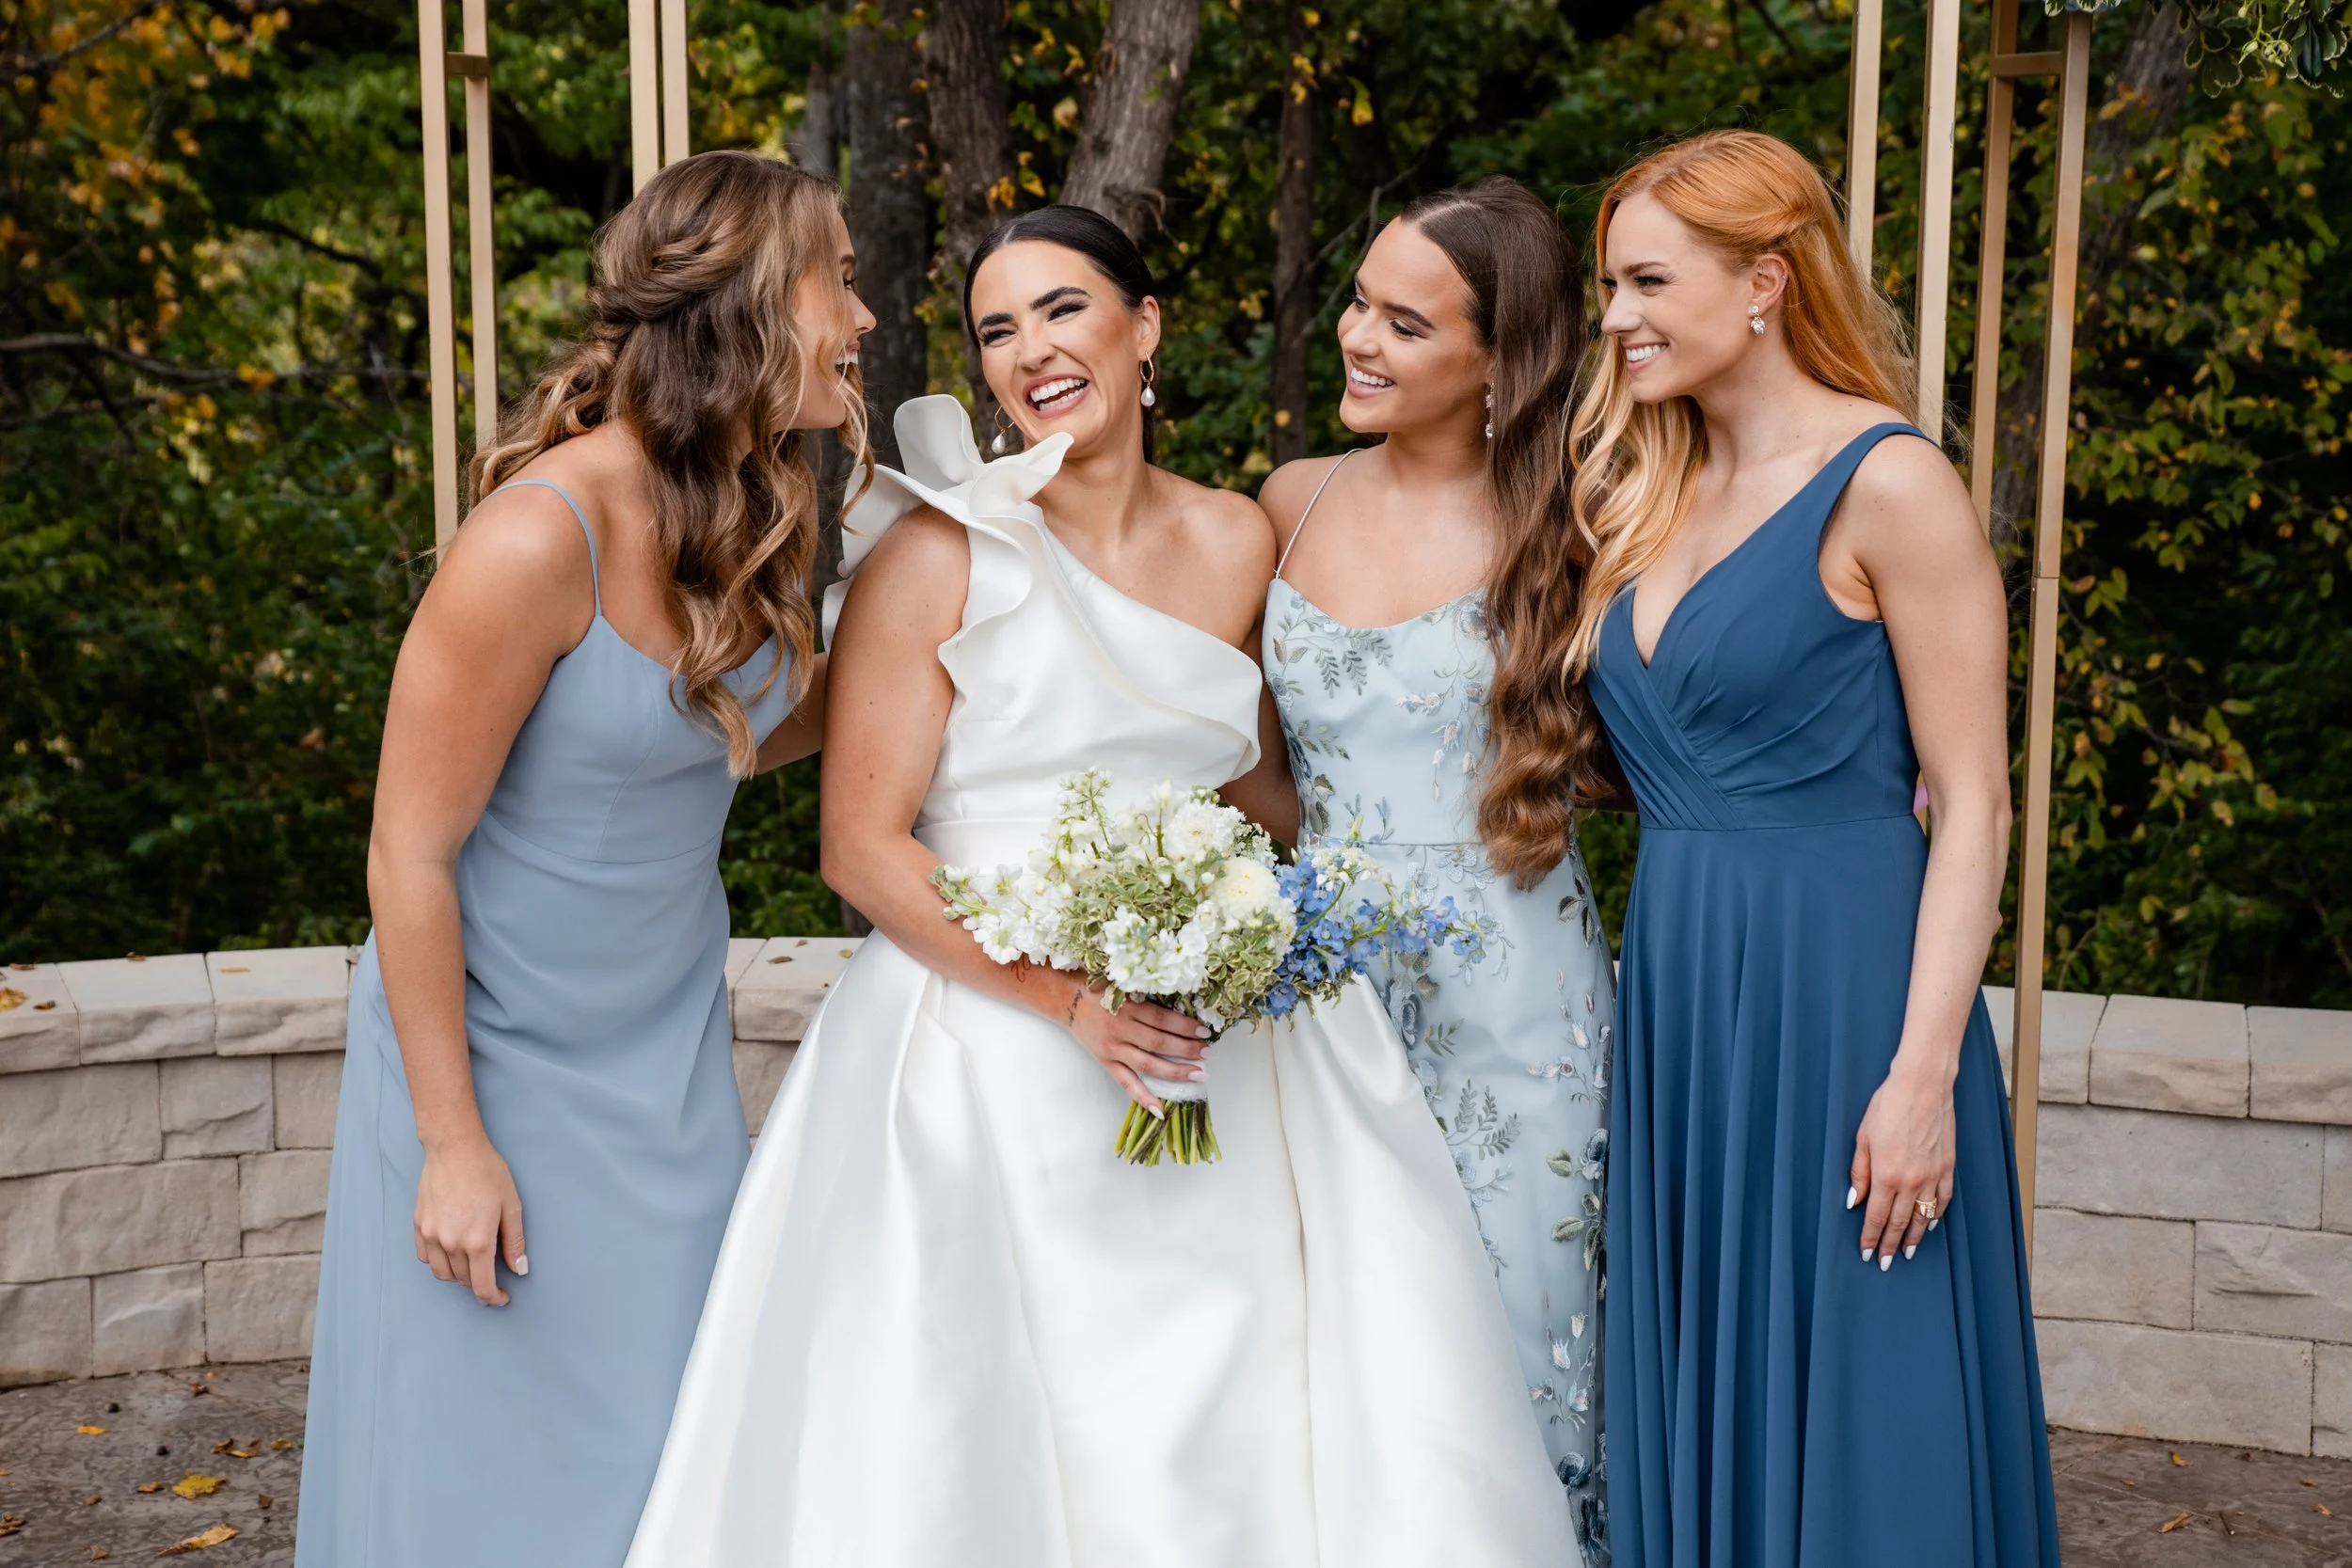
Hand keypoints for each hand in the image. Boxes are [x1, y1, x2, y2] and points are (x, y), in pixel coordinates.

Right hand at [415, 1132, 526, 1305]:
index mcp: (477, 1242)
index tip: (502, 1298)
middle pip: (463, 1281)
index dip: (493, 1298)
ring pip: (443, 1273)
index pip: (482, 1286)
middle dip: (479, 1285)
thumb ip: (515, 1242)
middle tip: (492, 1277)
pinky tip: (451, 1253)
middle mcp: (451, 1244)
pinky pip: (426, 1257)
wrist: (454, 1149)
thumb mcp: (511, 1206)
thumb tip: (519, 1269)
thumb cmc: (487, 1172)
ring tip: (472, 1266)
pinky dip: (439, 1262)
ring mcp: (432, 1236)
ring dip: (458, 1277)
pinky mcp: (419, 1226)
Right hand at [1062, 980, 1211, 1114]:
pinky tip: (1160, 1109)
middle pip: (1160, 1043)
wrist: (1066, 999)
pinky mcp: (1106, 1062)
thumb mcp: (1124, 984)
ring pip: (1148, 1065)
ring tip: (1198, 1074)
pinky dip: (1143, 1097)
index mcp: (1128, 1007)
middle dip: (1187, 1049)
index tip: (1205, 1031)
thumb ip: (1147, 996)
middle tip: (1208, 1053)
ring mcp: (1113, 1049)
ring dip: (1175, 1071)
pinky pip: (1126, 1083)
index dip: (1186, 1027)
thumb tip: (1180, 1005)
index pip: (1163, 1020)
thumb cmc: (1098, 987)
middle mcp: (1121, 1030)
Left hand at [1847, 1057, 1954, 1269]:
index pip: (1875, 1217)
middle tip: (1885, 1263)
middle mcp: (1910, 1181)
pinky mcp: (1948, 1167)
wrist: (1922, 1087)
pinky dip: (1935, 1216)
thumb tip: (1853, 1202)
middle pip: (1898, 1222)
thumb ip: (1859, 1173)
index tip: (1867, 1254)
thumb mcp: (1863, 1139)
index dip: (1871, 1238)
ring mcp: (1932, 1175)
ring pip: (1922, 1217)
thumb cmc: (1887, 1107)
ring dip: (1912, 1237)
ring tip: (1905, 1252)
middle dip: (1889, 1245)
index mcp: (1886, 1175)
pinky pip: (1942, 1200)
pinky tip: (1927, 1225)